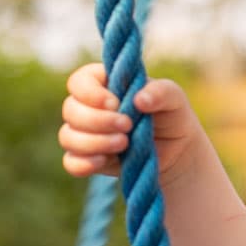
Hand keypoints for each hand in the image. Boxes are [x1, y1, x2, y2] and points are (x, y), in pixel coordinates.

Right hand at [58, 63, 202, 182]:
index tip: (114, 103)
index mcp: (105, 84)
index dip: (90, 92)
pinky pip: (71, 162)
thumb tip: (140, 100)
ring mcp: (85, 134)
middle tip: (127, 125)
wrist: (177, 151)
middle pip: (70, 109)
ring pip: (68, 136)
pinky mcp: (88, 158)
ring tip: (124, 143)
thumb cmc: (172, 115)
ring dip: (93, 141)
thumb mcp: (174, 98)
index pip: (79, 81)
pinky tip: (104, 162)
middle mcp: (89, 107)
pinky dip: (83, 164)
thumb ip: (161, 92)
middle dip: (97, 120)